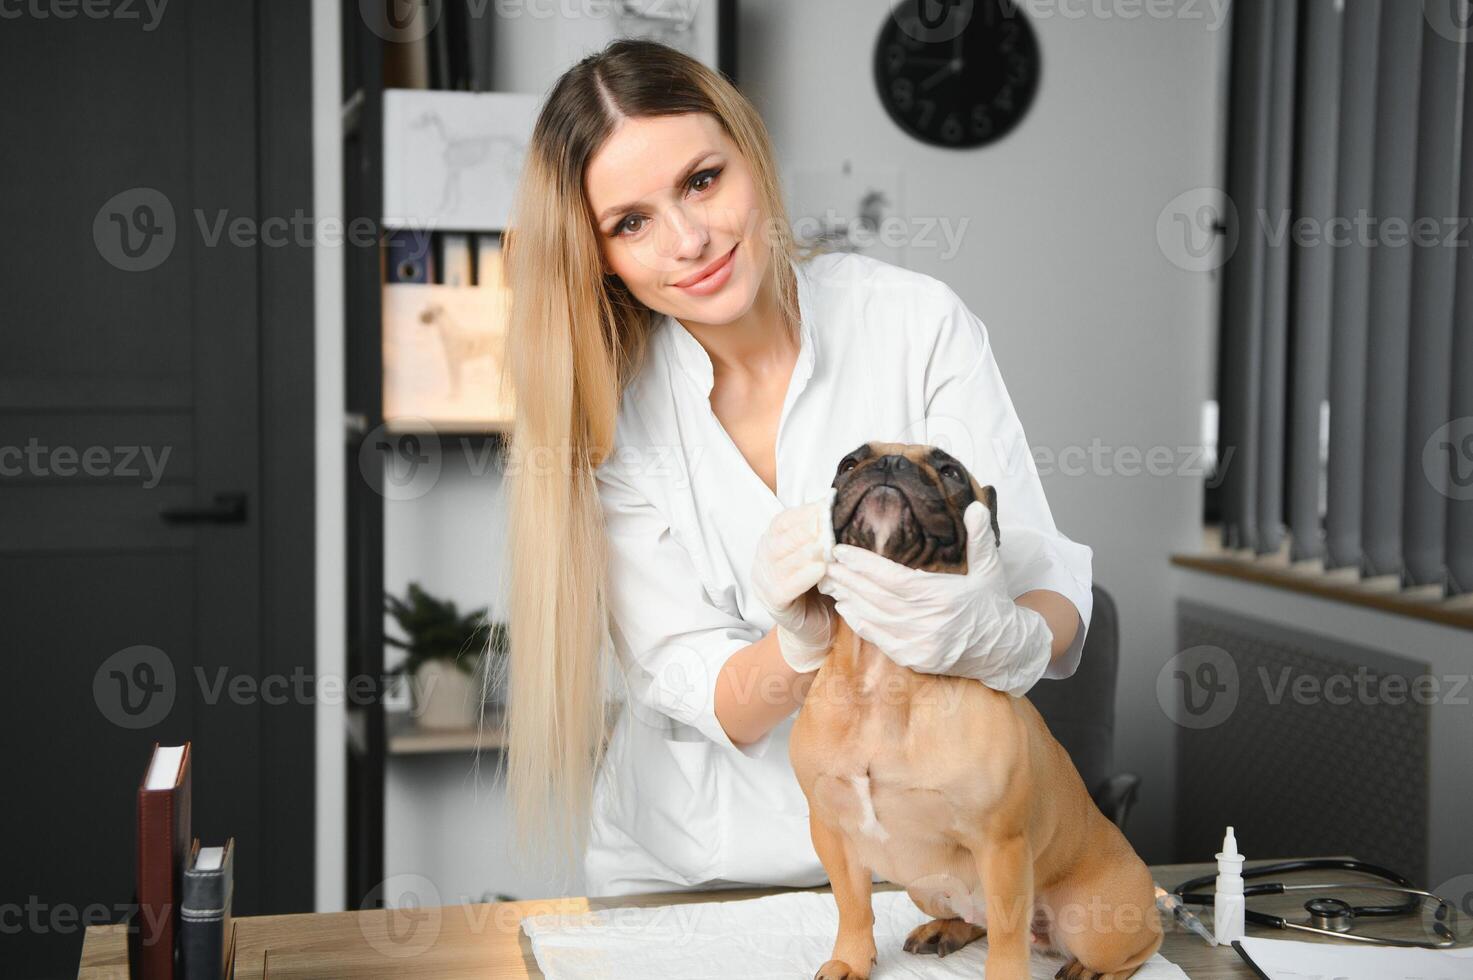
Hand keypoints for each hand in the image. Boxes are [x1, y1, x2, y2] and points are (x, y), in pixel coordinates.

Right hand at [750, 488, 837, 671]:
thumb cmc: (819, 587)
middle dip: (807, 530)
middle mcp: (763, 560)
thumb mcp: (816, 555)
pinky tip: (821, 569)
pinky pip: (786, 586)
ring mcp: (764, 582)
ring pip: (783, 562)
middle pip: (781, 540)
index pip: (782, 521)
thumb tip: (834, 501)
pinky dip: (804, 576)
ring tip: (828, 545)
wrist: (815, 629)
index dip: (804, 513)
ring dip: (807, 551)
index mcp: (771, 543)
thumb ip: (819, 533)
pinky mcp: (773, 603)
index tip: (828, 506)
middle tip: (830, 524)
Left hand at [816, 499, 1053, 695]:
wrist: (1004, 649)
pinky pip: (880, 640)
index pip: (892, 578)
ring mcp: (920, 645)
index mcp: (942, 597)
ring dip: (848, 599)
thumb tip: (975, 505)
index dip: (863, 564)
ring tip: (830, 581)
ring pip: (874, 618)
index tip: (841, 550)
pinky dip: (860, 623)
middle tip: (824, 562)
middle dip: (847, 578)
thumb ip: (980, 537)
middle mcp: (928, 623)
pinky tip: (846, 608)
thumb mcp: (990, 569)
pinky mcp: (915, 659)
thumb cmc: (991, 604)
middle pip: (876, 597)